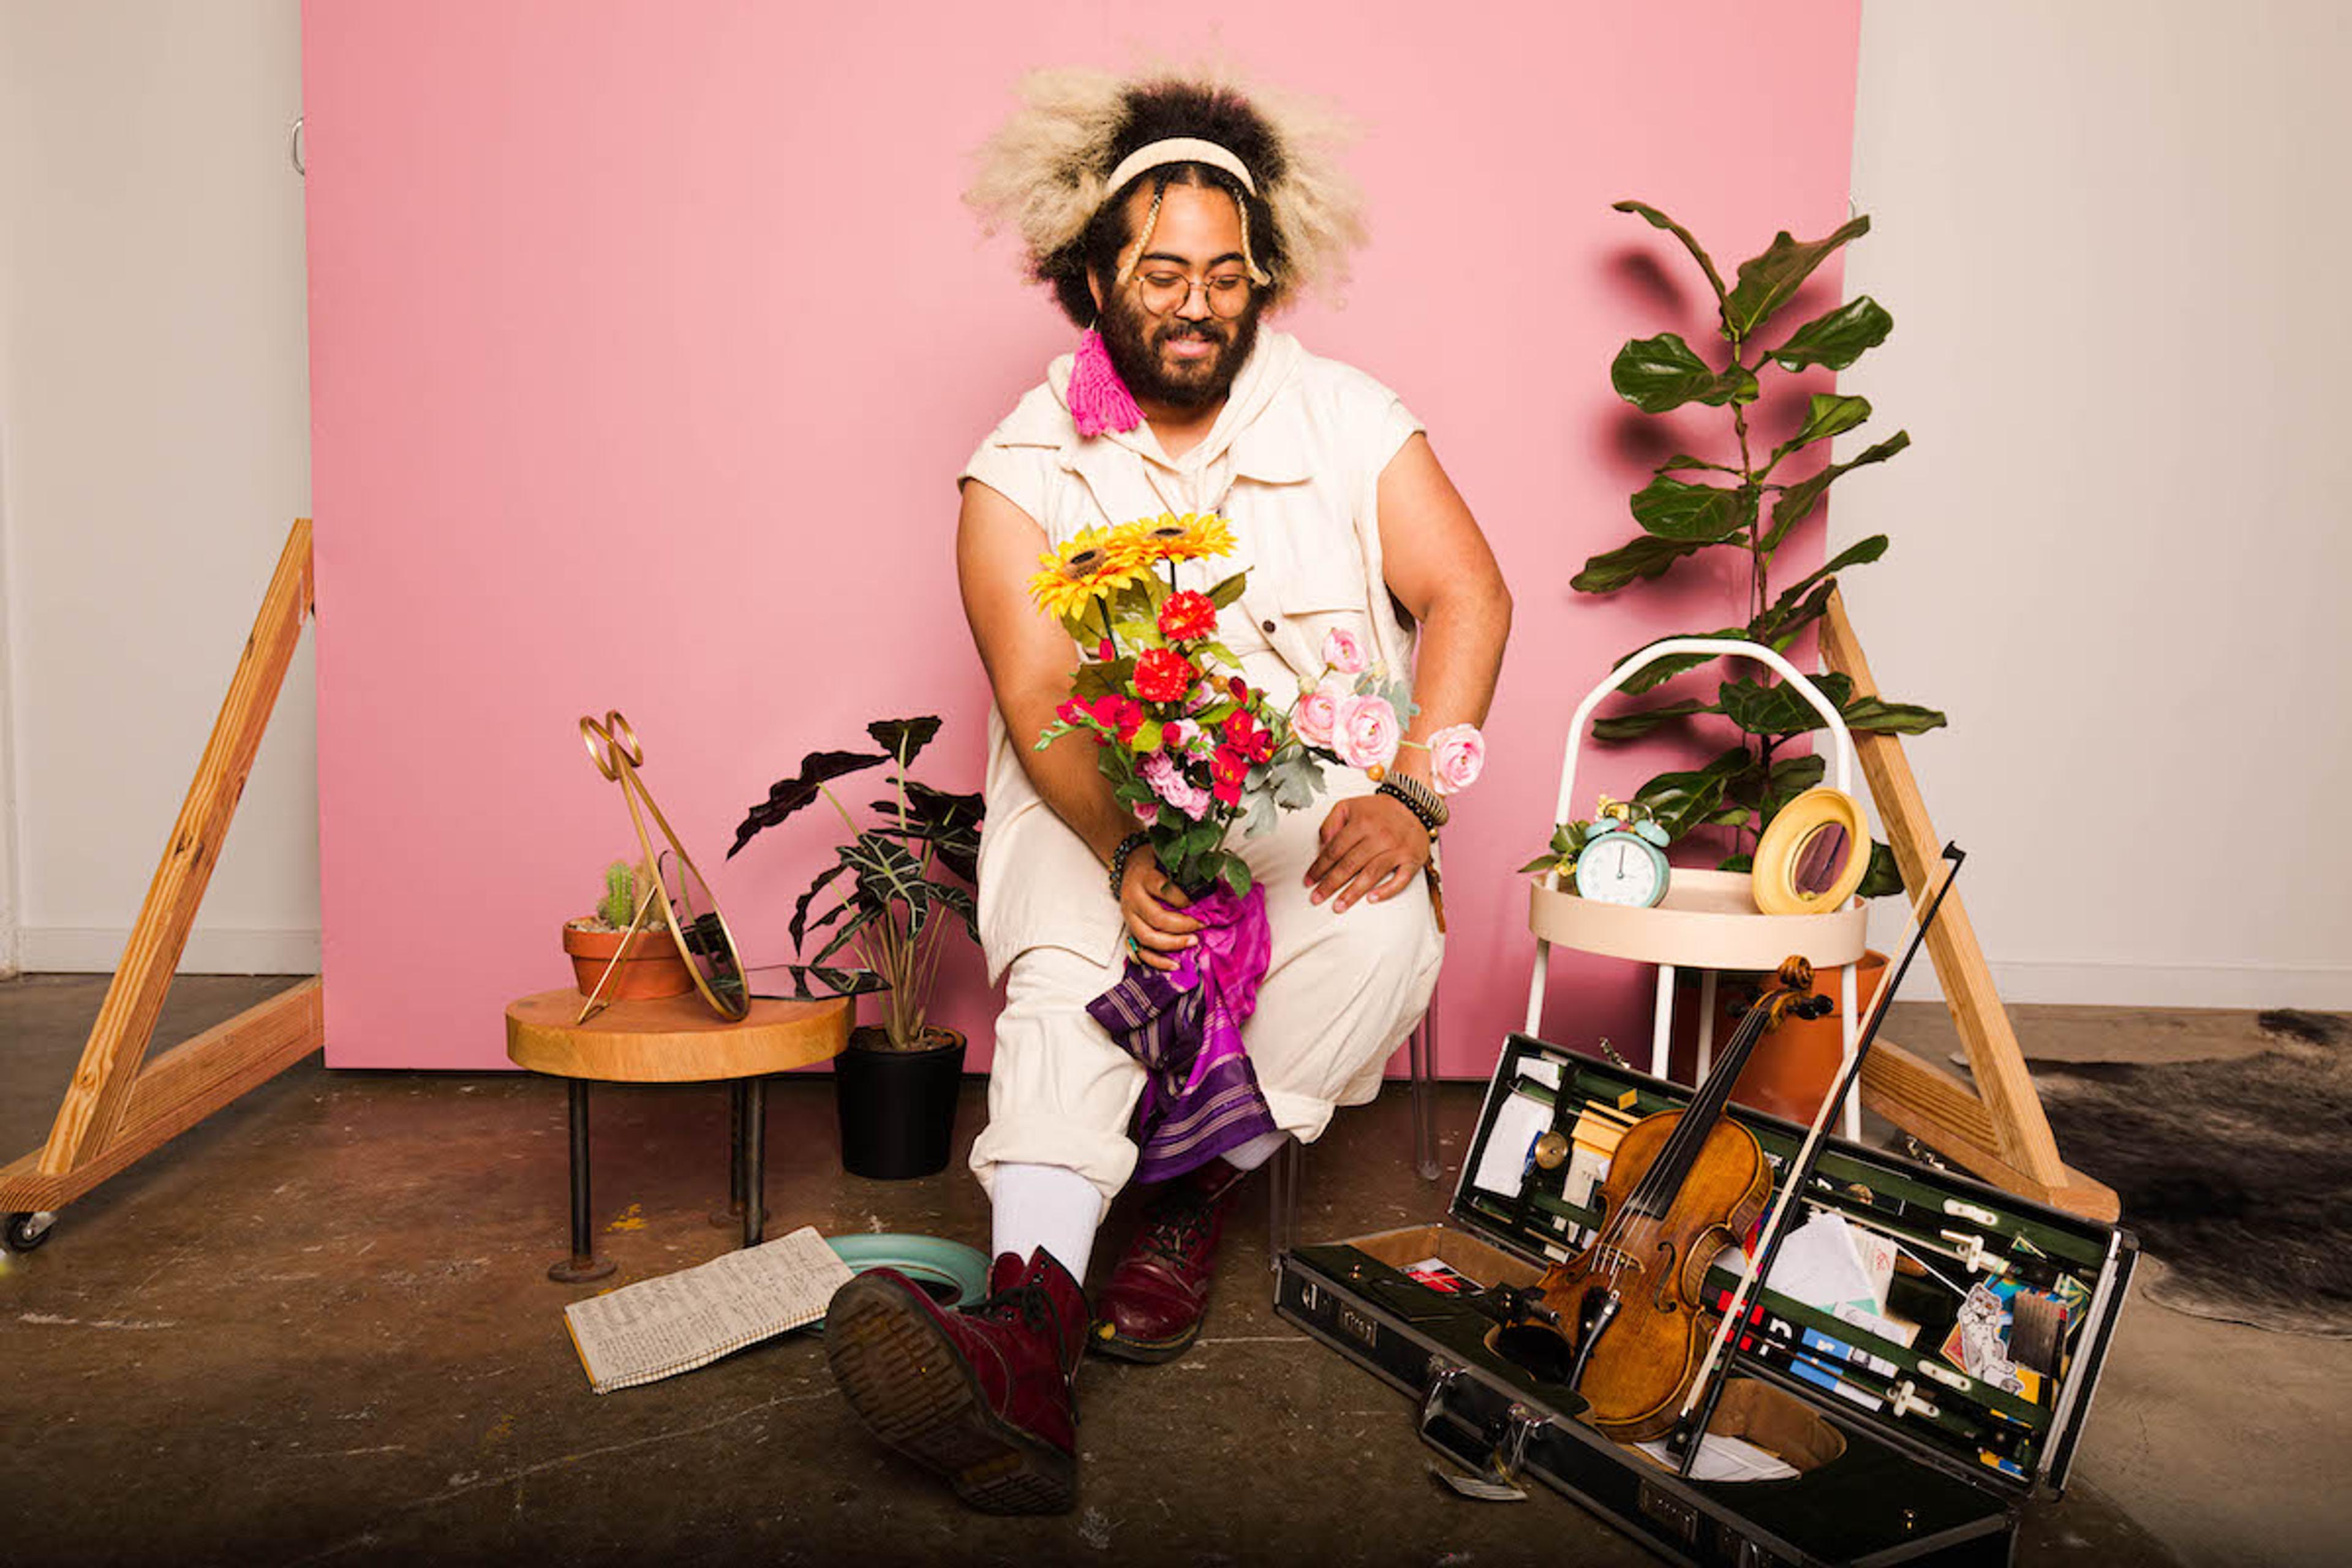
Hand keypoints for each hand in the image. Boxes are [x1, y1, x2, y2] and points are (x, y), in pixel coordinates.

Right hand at [1120, 848, 1200, 972]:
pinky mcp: (1130, 931)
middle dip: (1182, 925)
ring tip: (1193, 942)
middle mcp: (1133, 898)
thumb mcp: (1166, 856)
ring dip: (1173, 944)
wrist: (1129, 865)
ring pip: (1148, 937)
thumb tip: (1213, 884)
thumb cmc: (1154, 862)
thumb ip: (1184, 868)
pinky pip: (1140, 952)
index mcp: (1143, 878)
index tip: (1199, 904)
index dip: (1182, 899)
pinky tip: (1175, 965)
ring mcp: (1129, 917)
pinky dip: (1157, 961)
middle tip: (1201, 926)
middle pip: (1156, 918)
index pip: (1162, 889)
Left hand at [1305, 794, 1431, 911]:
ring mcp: (1397, 849)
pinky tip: (1372, 899)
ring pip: (1371, 874)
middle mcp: (1380, 836)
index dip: (1319, 867)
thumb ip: (1331, 823)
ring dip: (1352, 893)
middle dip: (1330, 884)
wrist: (1415, 805)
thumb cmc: (1380, 810)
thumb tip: (1322, 845)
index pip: (1335, 850)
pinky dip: (1386, 891)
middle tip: (1317, 897)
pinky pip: (1400, 880)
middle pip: (1349, 865)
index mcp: (1362, 822)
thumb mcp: (1349, 806)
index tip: (1310, 880)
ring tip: (1338, 905)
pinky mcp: (1412, 859)